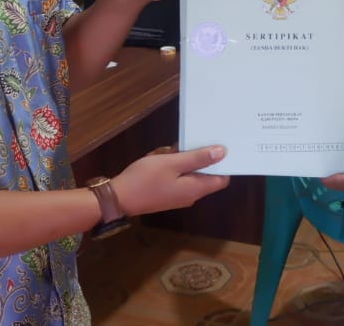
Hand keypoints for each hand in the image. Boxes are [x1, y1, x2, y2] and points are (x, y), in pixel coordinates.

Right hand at [110, 145, 229, 215]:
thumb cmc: (146, 179)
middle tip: (182, 145)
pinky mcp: (168, 193)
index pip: (222, 178)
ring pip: (188, 172)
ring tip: (166, 151)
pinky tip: (159, 157)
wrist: (118, 198)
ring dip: (180, 159)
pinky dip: (172, 165)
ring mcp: (178, 195)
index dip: (224, 163)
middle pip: (204, 173)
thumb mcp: (172, 163)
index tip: (220, 145)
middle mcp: (191, 195)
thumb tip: (223, 153)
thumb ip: (198, 158)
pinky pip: (177, 176)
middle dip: (196, 156)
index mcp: (196, 189)